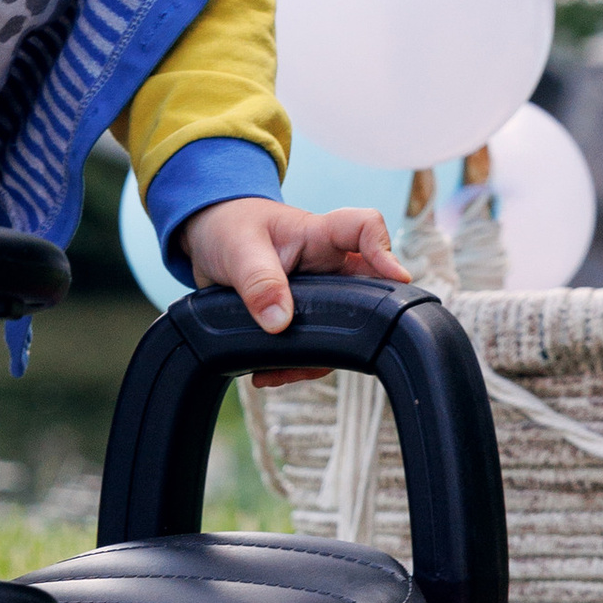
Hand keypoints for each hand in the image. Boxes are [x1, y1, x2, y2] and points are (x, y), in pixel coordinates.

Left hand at [175, 196, 407, 383]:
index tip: (396, 278)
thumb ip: (258, 282)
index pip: (365, 228)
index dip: (385, 251)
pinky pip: (314, 346)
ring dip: (315, 356)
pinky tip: (266, 374)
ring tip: (276, 372)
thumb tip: (280, 323)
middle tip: (328, 351)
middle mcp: (328, 265)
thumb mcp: (238, 250)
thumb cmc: (228, 228)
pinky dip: (293, 366)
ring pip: (341, 329)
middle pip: (367, 291)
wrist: (206, 242)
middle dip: (357, 325)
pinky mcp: (302, 317)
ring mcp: (319, 293)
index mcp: (319, 235)